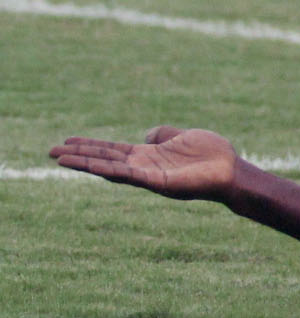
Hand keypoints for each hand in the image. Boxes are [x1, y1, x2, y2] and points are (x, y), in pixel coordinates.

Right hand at [51, 126, 239, 200]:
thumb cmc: (213, 155)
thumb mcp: (183, 136)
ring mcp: (148, 176)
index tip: (66, 141)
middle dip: (78, 155)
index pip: (112, 150)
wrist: (232, 171)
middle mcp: (143, 166)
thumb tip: (148, 134)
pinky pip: (129, 176)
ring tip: (60, 159)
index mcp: (148, 155)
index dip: (90, 145)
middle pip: (104, 159)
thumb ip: (164, 134)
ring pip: (110, 168)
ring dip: (85, 164)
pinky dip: (109, 171)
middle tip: (49, 151)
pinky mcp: (157, 183)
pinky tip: (91, 168)